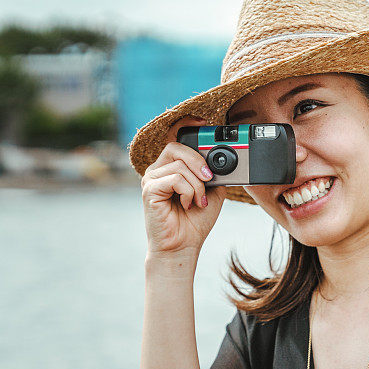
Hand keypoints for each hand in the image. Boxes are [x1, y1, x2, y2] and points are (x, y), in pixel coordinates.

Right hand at [141, 116, 226, 264]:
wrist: (183, 246)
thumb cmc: (194, 221)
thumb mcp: (212, 191)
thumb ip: (213, 172)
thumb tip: (219, 157)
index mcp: (171, 167)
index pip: (176, 139)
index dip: (188, 125)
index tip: (205, 122)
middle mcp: (158, 169)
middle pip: (178, 146)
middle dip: (199, 161)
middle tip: (209, 179)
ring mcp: (151, 178)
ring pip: (180, 166)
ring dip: (197, 185)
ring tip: (197, 201)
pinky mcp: (149, 189)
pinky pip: (176, 178)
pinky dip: (188, 192)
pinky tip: (186, 204)